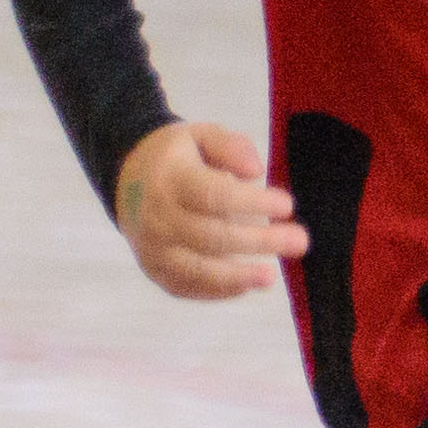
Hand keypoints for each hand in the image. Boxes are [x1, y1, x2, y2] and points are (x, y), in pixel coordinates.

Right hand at [114, 118, 305, 301]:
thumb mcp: (200, 136)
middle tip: (300, 241)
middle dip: (258, 241)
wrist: (127, 180)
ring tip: (271, 276)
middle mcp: (157, 216)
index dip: (252, 203)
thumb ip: (230, 146)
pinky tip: (245, 285)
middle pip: (210, 236)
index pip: (212, 196)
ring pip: (196, 269)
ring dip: (236, 276)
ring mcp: (153, 247)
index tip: (287, 204)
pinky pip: (186, 286)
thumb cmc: (177, 159)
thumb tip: (256, 171)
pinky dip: (217, 290)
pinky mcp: (154, 269)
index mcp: (169, 180)